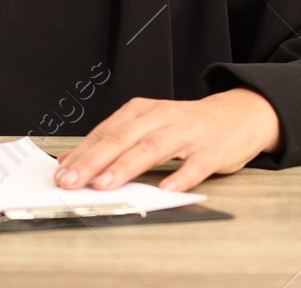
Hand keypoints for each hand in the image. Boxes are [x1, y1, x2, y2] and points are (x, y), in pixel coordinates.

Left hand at [53, 88, 280, 193]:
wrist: (238, 114)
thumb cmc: (187, 125)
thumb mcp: (149, 125)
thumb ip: (115, 141)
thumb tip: (74, 161)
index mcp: (143, 111)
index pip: (106, 132)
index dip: (82, 153)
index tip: (61, 172)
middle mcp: (162, 117)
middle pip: (123, 139)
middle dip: (94, 161)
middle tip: (73, 181)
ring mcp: (188, 133)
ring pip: (152, 148)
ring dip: (126, 167)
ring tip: (106, 184)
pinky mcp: (212, 150)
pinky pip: (195, 165)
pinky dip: (181, 176)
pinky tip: (167, 188)